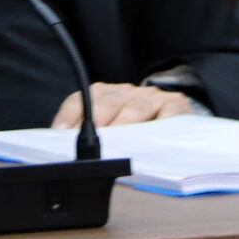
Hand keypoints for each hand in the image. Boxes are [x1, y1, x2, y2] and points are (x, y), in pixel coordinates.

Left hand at [51, 83, 194, 130]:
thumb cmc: (138, 128)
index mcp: (104, 94)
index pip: (82, 98)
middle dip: (97, 122)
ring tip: (116, 144)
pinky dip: (160, 123)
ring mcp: (152, 97)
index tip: (61, 131)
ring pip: (136, 108)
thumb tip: (65, 147)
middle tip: (89, 141)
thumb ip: (89, 136)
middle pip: (108, 103)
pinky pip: (169, 112)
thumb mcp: (110, 129)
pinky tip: (153, 138)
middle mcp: (126, 92)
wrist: (177, 116)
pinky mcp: (176, 105)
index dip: (70, 115)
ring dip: (125, 125)